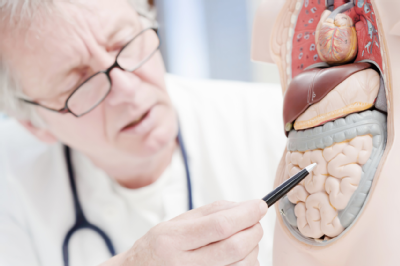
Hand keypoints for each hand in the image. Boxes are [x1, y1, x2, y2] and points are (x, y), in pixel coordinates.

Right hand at [122, 199, 267, 265]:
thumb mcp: (175, 224)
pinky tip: (241, 256)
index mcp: (172, 239)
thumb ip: (209, 213)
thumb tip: (243, 206)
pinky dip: (247, 264)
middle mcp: (182, 264)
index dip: (245, 214)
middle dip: (253, 231)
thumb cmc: (157, 248)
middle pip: (234, 247)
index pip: (219, 225)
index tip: (259, 205)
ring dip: (252, 249)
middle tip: (256, 221)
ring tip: (246, 238)